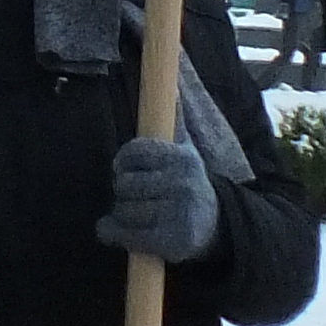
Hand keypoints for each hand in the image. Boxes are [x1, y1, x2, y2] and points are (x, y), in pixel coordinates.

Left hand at [95, 134, 219, 265]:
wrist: (214, 227)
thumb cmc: (190, 184)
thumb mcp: (187, 150)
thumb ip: (174, 121)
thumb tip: (170, 84)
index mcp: (183, 158)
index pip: (134, 152)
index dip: (123, 161)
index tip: (125, 168)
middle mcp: (182, 184)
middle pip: (124, 184)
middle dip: (122, 190)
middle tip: (133, 194)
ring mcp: (176, 214)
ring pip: (122, 209)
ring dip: (119, 213)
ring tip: (133, 213)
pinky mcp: (169, 242)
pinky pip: (121, 233)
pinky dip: (110, 232)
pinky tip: (115, 229)